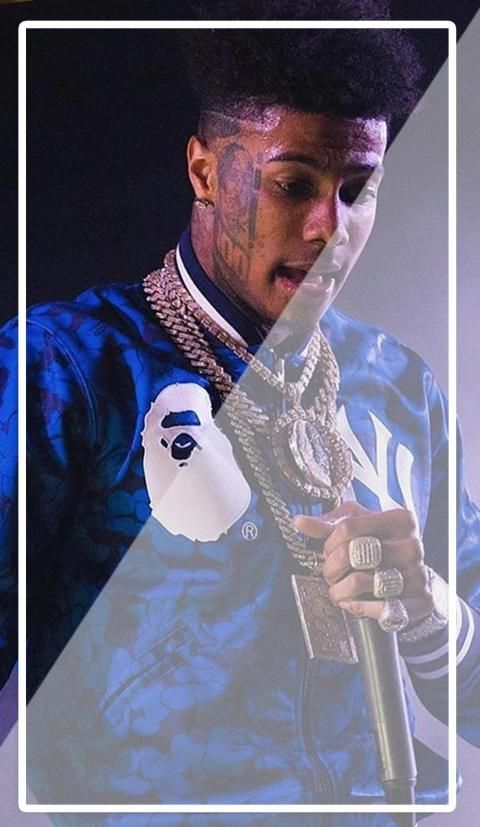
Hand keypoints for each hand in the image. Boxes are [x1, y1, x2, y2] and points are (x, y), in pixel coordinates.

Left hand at [294, 502, 434, 626]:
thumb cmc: (379, 545)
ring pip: (361, 581)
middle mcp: (413, 546)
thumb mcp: (357, 527)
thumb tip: (299, 522)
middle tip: (328, 573)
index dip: (329, 542)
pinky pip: (380, 608)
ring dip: (339, 590)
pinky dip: (358, 607)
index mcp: (400, 519)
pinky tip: (352, 603)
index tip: (327, 550)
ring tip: (337, 590)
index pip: (348, 526)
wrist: (412, 577)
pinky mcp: (420, 602)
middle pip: (353, 554)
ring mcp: (418, 575)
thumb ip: (328, 524)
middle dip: (331, 567)